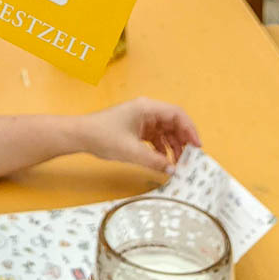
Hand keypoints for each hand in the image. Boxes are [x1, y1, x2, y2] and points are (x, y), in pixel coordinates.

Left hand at [80, 98, 200, 174]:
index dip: (190, 129)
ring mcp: (141, 119)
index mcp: (146, 108)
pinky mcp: (136, 129)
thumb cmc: (105, 137)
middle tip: (190, 160)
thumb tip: (174, 171)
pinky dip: (162, 149)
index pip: (176, 114)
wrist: (81, 135)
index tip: (197, 148)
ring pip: (165, 131)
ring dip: (173, 147)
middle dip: (183, 141)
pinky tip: (164, 162)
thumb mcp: (131, 151)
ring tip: (178, 165)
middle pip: (173, 123)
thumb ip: (154, 161)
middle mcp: (146, 111)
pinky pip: (156, 137)